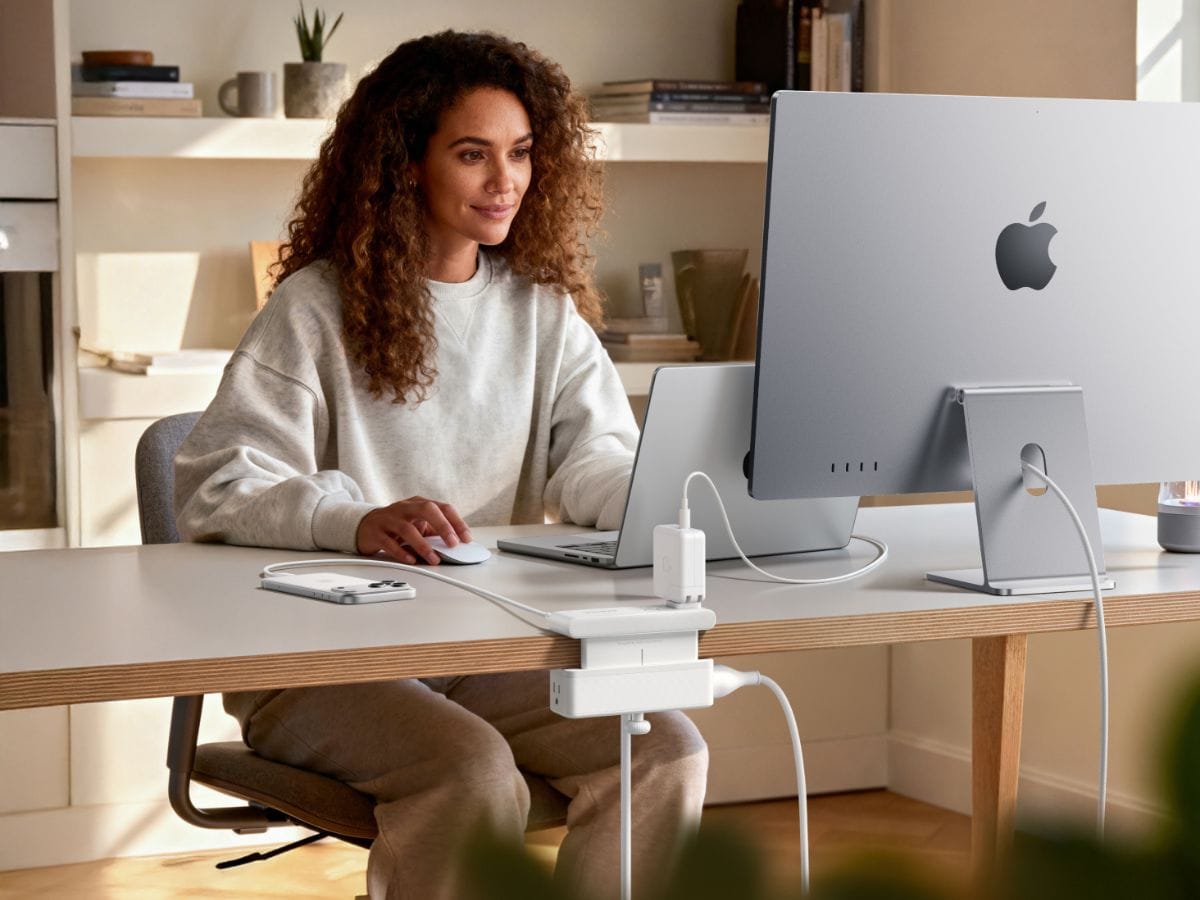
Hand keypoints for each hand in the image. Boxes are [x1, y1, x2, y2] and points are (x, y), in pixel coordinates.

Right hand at [356, 496, 471, 564]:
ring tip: (433, 559)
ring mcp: (389, 519)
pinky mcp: (375, 533)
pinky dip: (402, 552)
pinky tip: (411, 560)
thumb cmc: (396, 524)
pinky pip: (389, 542)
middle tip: (453, 544)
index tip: (466, 538)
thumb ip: (434, 531)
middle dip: (443, 526)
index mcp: (418, 503)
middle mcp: (404, 508)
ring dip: (423, 546)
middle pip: (427, 510)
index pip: (442, 507)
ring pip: (407, 529)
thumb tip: (456, 545)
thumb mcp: (417, 523)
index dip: (457, 522)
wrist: (364, 525)